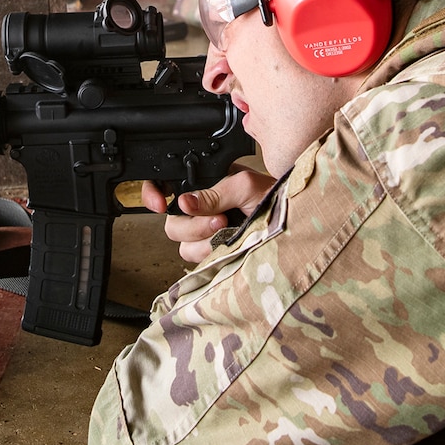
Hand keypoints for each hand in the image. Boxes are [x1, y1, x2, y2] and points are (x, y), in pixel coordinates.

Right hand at [141, 168, 274, 264]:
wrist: (292, 220)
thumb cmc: (273, 196)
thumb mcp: (244, 185)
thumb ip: (213, 193)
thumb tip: (184, 202)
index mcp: (202, 185)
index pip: (164, 186)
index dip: (152, 194)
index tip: (160, 204)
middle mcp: (199, 209)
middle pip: (172, 222)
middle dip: (191, 225)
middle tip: (218, 220)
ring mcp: (205, 233)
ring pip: (183, 244)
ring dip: (203, 240)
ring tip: (228, 230)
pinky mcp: (213, 253)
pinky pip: (197, 259)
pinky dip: (211, 253)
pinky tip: (228, 244)